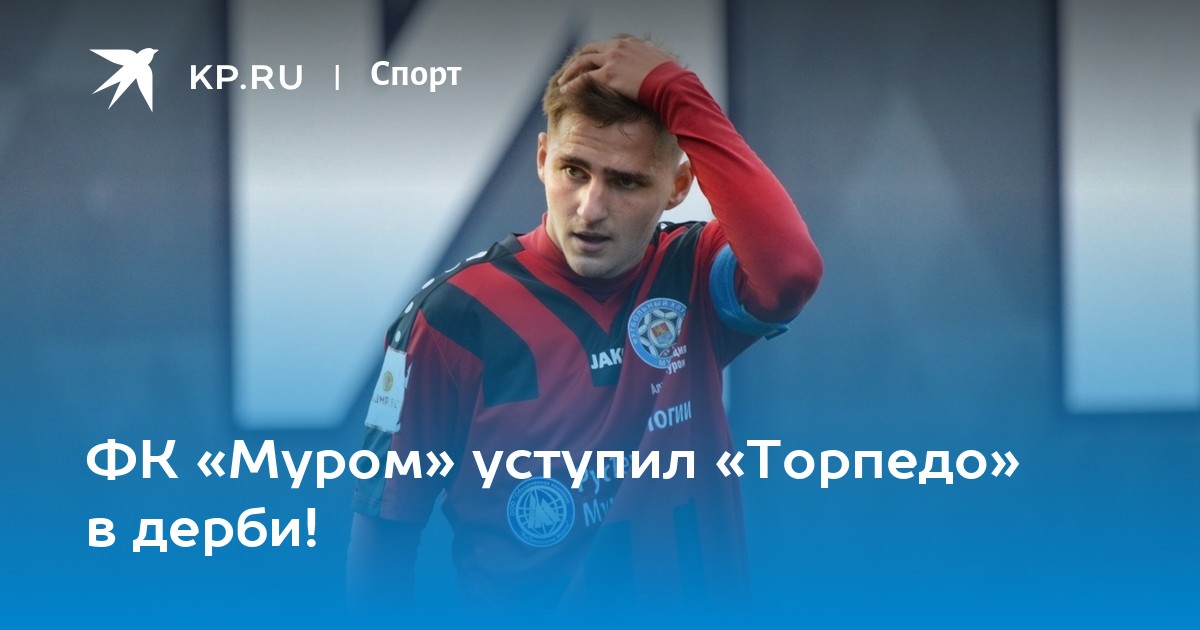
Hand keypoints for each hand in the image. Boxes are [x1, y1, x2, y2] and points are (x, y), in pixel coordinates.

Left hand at [557, 36, 677, 100]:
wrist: (671, 84)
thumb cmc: (670, 76)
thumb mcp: (660, 56)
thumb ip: (649, 50)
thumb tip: (648, 48)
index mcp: (628, 42)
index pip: (604, 45)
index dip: (592, 54)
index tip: (586, 63)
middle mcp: (617, 47)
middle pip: (589, 50)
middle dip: (576, 60)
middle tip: (569, 71)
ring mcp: (611, 59)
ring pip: (582, 62)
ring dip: (570, 72)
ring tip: (562, 82)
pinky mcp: (608, 75)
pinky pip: (583, 78)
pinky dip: (572, 84)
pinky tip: (566, 91)